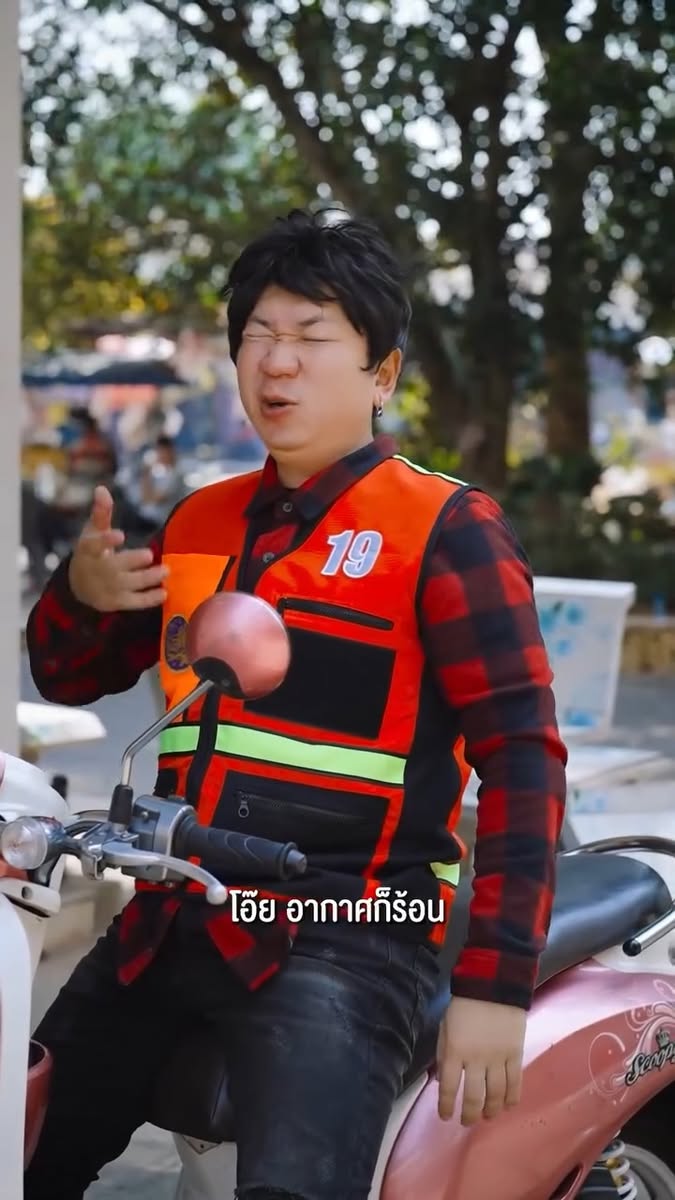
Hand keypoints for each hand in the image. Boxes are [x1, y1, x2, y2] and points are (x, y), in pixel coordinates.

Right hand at [68, 486, 168, 612]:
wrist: (79, 587)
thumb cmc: (91, 553)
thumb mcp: (92, 532)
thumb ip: (101, 512)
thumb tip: (102, 488)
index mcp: (89, 550)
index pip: (95, 545)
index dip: (107, 541)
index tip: (120, 535)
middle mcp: (97, 570)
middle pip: (115, 567)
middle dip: (133, 561)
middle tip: (150, 554)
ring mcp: (107, 588)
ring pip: (129, 584)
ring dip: (148, 578)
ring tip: (166, 570)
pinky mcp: (116, 602)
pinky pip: (134, 603)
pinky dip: (149, 599)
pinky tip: (164, 592)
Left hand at [436, 997, 525, 1124]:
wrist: (493, 986)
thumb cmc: (464, 1006)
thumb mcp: (444, 1026)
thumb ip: (443, 1053)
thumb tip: (441, 1081)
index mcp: (454, 1050)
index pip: (447, 1087)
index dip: (445, 1105)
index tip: (446, 1116)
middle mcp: (475, 1059)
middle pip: (473, 1096)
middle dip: (469, 1114)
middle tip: (467, 1122)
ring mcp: (497, 1058)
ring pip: (496, 1094)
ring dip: (491, 1110)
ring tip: (488, 1116)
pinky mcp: (515, 1054)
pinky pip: (515, 1082)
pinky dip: (512, 1098)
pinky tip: (508, 1106)